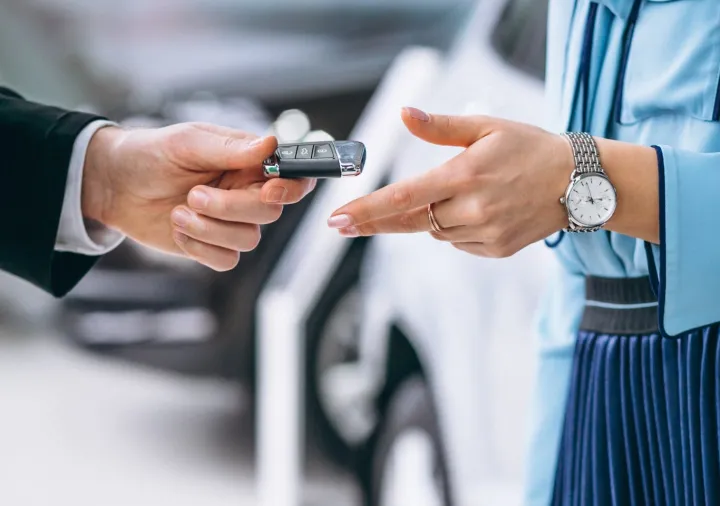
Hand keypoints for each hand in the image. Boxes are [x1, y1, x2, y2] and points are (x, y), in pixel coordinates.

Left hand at [83, 123, 315, 269]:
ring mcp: (231, 222)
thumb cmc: (151, 154)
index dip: (291, 189)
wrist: (113, 185)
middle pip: (270, 214)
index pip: (291, 178)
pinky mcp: (213, 246)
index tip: (269, 191)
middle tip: (194, 195)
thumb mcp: (188, 142)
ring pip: (248, 240)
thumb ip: (230, 148)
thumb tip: (270, 144)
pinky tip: (179, 229)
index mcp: (249, 163)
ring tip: (179, 212)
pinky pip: (227, 261)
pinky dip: (200, 248)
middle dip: (231, 209)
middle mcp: (246, 193)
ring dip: (209, 229)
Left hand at [327, 108, 571, 257]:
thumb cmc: (530, 148)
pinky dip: (457, 228)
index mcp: (464, 175)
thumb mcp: (487, 127)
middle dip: (383, 218)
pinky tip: (480, 210)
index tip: (337, 220)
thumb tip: (403, 114)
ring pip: (436, 231)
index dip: (367, 210)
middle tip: (346, 222)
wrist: (580, 182)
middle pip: (412, 219)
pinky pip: (458, 242)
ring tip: (466, 194)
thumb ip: (440, 126)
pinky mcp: (497, 249)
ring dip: (434, 216)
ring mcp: (486, 234)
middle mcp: (473, 209)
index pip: (403, 197)